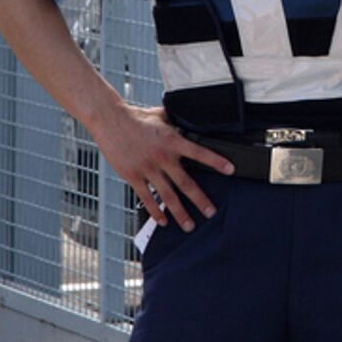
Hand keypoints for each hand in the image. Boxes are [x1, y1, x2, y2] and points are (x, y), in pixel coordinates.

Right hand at [91, 103, 233, 229]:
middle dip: (200, 200)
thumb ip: (177, 123)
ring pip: (167, 196)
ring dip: (180, 213)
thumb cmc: (137, 117)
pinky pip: (147, 198)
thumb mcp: (162, 115)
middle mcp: (162, 157)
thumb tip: (190, 121)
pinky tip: (163, 221)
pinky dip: (155, 211)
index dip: (216, 161)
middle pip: (186, 183)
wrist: (111, 121)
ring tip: (189, 225)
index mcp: (173, 141)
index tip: (230, 170)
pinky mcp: (133, 177)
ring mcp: (147, 169)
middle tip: (211, 212)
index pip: (200, 153)